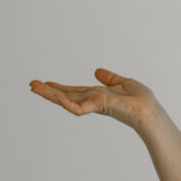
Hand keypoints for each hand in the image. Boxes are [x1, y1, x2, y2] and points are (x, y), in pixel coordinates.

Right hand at [29, 68, 158, 132]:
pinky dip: (66, 102)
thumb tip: (97, 71)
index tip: (45, 83)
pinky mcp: (98, 107)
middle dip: (49, 91)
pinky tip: (55, 97)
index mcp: (98, 95)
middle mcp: (93, 100)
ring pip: (67, 101)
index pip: (75, 91)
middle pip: (66, 95)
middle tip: (31, 84)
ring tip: (34, 87)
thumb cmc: (141, 100)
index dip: (60, 88)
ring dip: (50, 95)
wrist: (149, 110)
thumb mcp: (123, 83)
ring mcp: (94, 105)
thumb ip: (110, 78)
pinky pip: (77, 107)